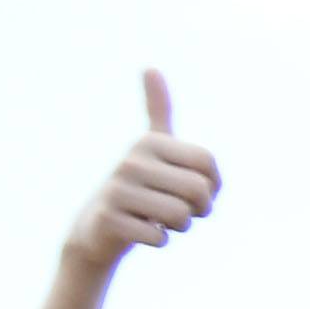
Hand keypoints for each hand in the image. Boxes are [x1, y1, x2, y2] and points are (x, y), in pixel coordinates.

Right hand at [65, 70, 221, 273]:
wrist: (96, 228)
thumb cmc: (138, 187)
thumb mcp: (150, 149)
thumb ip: (157, 111)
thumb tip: (149, 67)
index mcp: (150, 142)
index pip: (208, 164)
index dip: (213, 186)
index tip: (198, 193)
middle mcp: (133, 159)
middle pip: (198, 191)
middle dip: (199, 211)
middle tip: (184, 213)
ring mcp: (118, 189)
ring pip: (180, 217)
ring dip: (179, 227)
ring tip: (162, 221)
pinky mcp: (109, 218)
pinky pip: (158, 238)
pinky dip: (158, 241)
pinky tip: (143, 232)